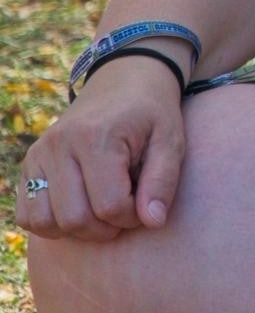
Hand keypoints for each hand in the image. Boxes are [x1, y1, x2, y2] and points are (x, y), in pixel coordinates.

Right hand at [17, 57, 185, 241]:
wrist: (123, 82)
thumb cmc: (151, 115)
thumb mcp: (170, 140)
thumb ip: (163, 181)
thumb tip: (152, 222)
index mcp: (95, 137)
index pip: (109, 206)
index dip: (132, 217)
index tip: (145, 203)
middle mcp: (59, 145)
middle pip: (74, 218)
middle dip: (106, 228)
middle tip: (126, 210)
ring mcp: (38, 155)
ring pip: (45, 222)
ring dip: (78, 230)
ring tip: (102, 210)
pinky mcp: (28, 164)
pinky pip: (27, 215)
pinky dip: (51, 223)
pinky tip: (79, 208)